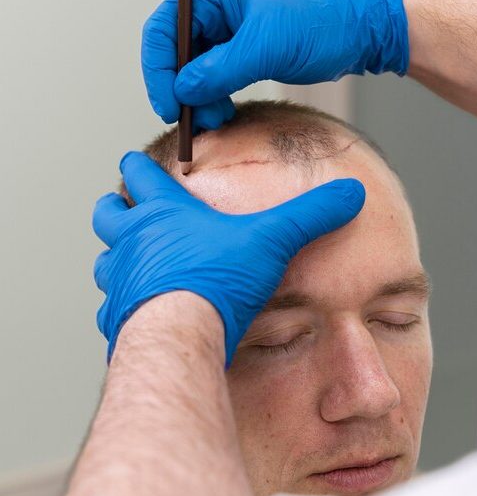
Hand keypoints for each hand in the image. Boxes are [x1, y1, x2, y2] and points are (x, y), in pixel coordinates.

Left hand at [92, 152, 364, 363]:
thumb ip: (312, 214)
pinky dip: (120, 306)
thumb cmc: (219, 280)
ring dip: (116, 258)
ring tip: (130, 262)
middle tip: (122, 207)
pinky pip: (111, 308)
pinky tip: (138, 314)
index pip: (142, 175)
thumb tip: (352, 192)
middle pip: (109, 213)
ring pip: (105, 261)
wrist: (181, 335)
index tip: (134, 160)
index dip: (139, 166)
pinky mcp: (118, 318)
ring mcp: (121, 280)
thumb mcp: (274, 238)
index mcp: (166, 213)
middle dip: (115, 208)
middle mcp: (134, 242)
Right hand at [141, 0, 408, 130]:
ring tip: (215, 122)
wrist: (364, 27)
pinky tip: (223, 115)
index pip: (166, 26)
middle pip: (178, 51)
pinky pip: (220, 77)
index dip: (158, 67)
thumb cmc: (321, 20)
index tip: (167, 105)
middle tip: (193, 123)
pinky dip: (218, 96)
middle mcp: (219, 8)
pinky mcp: (250, 52)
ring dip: (200, 97)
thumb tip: (183, 90)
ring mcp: (234, 31)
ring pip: (199, 69)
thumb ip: (221, 69)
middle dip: (182, 88)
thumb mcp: (267, 45)